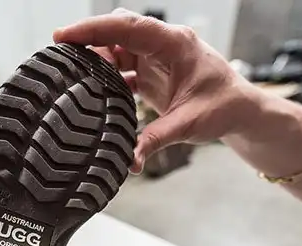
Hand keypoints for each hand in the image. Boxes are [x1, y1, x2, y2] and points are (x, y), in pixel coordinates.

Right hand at [54, 8, 254, 171]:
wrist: (241, 112)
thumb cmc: (224, 108)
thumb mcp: (189, 124)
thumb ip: (156, 139)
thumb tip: (130, 160)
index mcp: (175, 44)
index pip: (128, 27)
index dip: (94, 29)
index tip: (65, 35)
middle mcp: (164, 44)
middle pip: (119, 31)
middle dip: (89, 38)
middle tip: (60, 53)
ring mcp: (158, 56)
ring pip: (119, 47)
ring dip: (97, 58)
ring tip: (73, 74)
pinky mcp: (153, 71)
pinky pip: (124, 65)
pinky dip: (108, 73)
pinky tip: (94, 88)